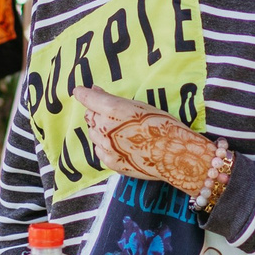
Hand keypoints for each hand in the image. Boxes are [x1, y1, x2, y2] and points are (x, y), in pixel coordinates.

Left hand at [74, 87, 215, 199]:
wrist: (174, 155)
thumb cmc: (162, 124)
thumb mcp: (139, 106)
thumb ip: (115, 101)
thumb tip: (96, 92)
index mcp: (113, 109)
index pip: (88, 99)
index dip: (83, 94)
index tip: (79, 91)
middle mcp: (105, 128)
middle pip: (90, 117)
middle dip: (96, 112)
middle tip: (108, 111)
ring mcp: (106, 147)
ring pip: (93, 134)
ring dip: (100, 128)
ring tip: (118, 129)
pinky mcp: (110, 162)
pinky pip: (99, 150)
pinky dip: (104, 145)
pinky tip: (118, 144)